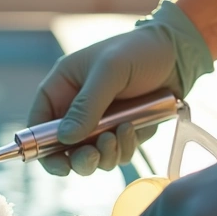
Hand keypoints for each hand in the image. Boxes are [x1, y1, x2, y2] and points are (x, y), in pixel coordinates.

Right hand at [28, 0, 212, 176]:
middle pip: (62, 150)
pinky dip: (123, 150)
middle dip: (79, 158)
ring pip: (89, 158)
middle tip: (94, 155)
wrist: (178, 53)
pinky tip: (134, 128)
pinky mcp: (120, 134)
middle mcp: (75, 110)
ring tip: (121, 132)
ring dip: (105, 155)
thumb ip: (86, 105)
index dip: (41, 148)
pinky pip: (115, 156)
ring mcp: (98, 125)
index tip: (59, 164)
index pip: (38, 125)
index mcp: (61, 89)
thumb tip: (66, 139)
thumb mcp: (109, 71)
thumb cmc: (137, 51)